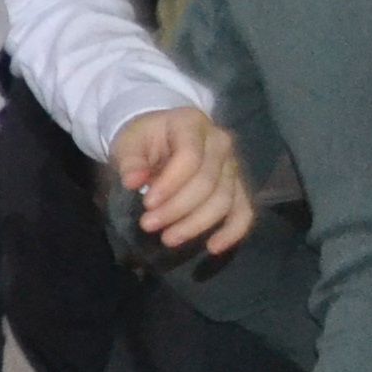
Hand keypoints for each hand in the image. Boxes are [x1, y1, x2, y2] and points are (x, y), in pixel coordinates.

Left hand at [112, 105, 253, 256]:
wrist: (162, 134)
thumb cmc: (144, 138)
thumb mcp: (128, 142)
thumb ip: (130, 161)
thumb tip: (132, 182)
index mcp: (192, 123)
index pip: (190, 157)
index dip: (170, 185)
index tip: (146, 204)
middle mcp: (221, 141)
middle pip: (208, 182)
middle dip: (178, 209)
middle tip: (148, 225)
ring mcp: (233, 164)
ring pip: (225, 199)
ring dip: (196, 224)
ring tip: (168, 238)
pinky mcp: (238, 185)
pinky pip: (244, 210)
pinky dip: (233, 231)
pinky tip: (213, 248)